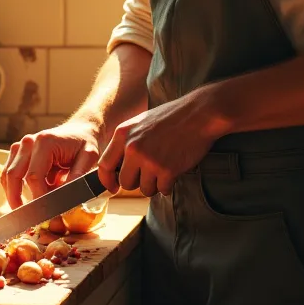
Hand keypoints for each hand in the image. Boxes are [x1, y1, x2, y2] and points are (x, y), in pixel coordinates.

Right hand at [2, 120, 101, 208]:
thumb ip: (78, 175)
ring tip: (25, 213)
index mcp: (45, 142)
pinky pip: (8, 173)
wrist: (79, 130)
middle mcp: (28, 142)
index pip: (34, 177)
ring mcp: (20, 146)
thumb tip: (66, 198)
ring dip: (13, 196)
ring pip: (7, 176)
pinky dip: (12, 188)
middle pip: (14, 176)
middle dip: (18, 200)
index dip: (38, 198)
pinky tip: (24, 200)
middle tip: (27, 220)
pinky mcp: (17, 152)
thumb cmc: (84, 143)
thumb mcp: (89, 157)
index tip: (46, 214)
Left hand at [97, 96, 216, 197]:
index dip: (108, 180)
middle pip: (125, 182)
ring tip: (164, 168)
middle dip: (137, 182)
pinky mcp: (167, 170)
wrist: (198, 114)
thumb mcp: (141, 122)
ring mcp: (149, 160)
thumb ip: (128, 141)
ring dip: (155, 184)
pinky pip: (162, 190)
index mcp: (123, 134)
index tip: (114, 187)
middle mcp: (132, 148)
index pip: (104, 165)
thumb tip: (119, 166)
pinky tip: (174, 171)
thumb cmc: (172, 117)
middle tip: (150, 173)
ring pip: (145, 189)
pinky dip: (168, 185)